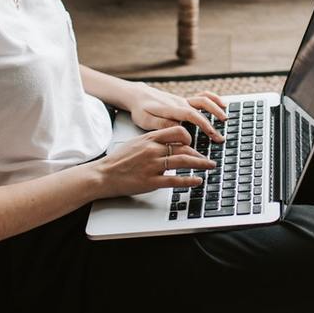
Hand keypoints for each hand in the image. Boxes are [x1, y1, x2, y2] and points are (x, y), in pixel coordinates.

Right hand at [93, 125, 215, 197]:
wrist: (103, 174)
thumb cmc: (119, 160)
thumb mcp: (136, 143)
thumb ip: (154, 142)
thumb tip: (170, 143)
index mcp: (150, 138)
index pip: (177, 131)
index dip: (190, 137)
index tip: (194, 144)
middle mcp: (153, 150)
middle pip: (184, 148)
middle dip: (199, 154)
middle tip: (208, 159)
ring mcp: (152, 165)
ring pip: (183, 161)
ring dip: (200, 164)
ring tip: (209, 166)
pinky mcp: (151, 181)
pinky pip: (175, 180)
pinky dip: (189, 180)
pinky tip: (197, 180)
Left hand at [124, 84, 226, 142]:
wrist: (138, 95)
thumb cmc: (141, 110)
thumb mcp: (146, 120)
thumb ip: (161, 124)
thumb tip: (178, 128)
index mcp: (171, 108)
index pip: (191, 115)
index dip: (203, 124)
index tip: (212, 134)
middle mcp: (180, 102)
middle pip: (201, 107)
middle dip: (213, 121)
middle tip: (220, 137)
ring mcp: (183, 100)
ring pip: (203, 100)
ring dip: (216, 108)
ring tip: (226, 118)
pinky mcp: (185, 100)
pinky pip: (202, 96)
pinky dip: (213, 98)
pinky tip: (222, 104)